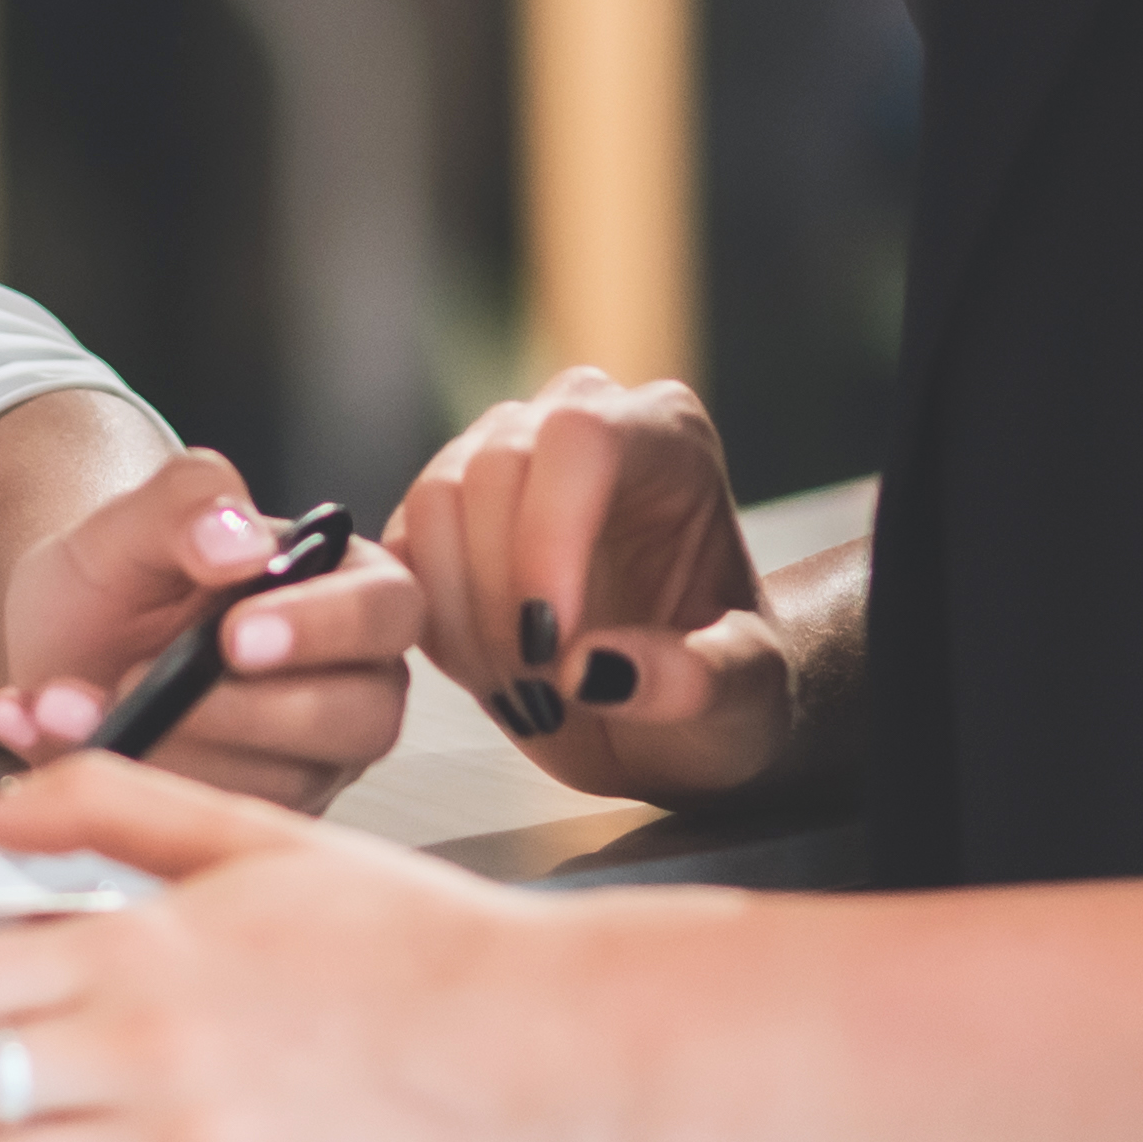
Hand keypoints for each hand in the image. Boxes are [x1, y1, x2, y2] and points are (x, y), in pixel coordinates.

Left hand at [0, 449, 425, 813]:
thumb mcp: (134, 520)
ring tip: (71, 704)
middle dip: (249, 713)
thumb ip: (187, 500)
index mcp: (348, 586)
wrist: (64, 643)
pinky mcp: (255, 817)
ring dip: (168, 751)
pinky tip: (58, 736)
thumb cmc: (123, 575)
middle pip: (360, 717)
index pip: (388, 609)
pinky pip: (216, 825)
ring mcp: (310, 760)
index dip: (325, 627)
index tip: (235, 634)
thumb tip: (241, 541)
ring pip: (284, 784)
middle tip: (147, 686)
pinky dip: (127, 787)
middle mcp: (350, 682)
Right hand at [392, 369, 784, 802]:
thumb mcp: (743, 702)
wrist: (679, 720)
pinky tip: (487, 674)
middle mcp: (576, 421)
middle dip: (503, 596)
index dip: (547, 537)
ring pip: (434, 500)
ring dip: (463, 616)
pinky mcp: (446, 512)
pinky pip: (399, 548)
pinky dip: (430, 622)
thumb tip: (594, 667)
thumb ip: (694, 680)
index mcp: (665, 436)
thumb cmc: (725, 695)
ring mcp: (501, 456)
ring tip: (525, 690)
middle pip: (494, 465)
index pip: (581, 437)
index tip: (554, 650)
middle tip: (545, 692)